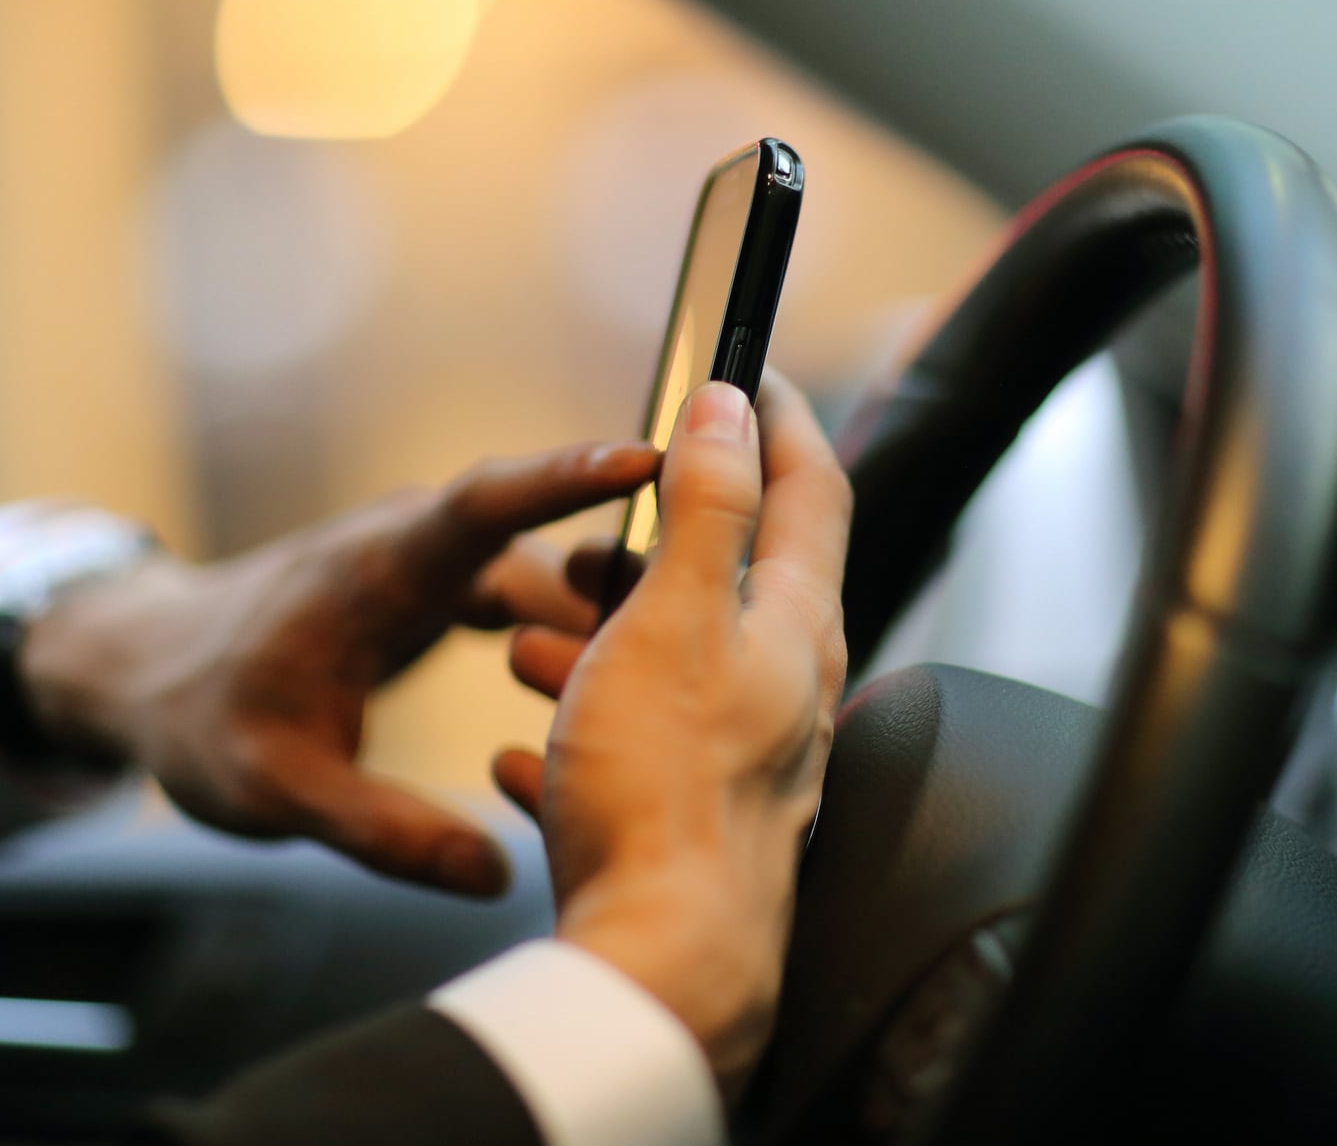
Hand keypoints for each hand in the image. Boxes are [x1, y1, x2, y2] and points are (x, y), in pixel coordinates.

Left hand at [19, 440, 658, 896]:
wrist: (152, 672)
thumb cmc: (204, 719)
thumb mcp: (276, 790)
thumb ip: (379, 831)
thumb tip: (490, 871)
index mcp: (375, 571)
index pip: (484, 504)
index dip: (567, 480)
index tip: (649, 461)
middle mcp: (412, 547)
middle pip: (540, 536)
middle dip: (625, 561)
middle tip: (713, 608)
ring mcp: (428, 563)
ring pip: (542, 570)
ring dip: (603, 609)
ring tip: (679, 669)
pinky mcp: (437, 589)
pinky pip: (525, 592)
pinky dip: (572, 626)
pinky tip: (621, 675)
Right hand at [492, 374, 852, 1094]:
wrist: (659, 965)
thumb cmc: (662, 790)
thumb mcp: (676, 617)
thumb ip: (708, 506)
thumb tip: (731, 406)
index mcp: (795, 627)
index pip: (812, 490)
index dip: (780, 417)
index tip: (748, 370)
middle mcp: (787, 691)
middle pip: (731, 583)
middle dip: (653, 545)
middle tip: (597, 540)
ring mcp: (745, 761)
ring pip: (669, 670)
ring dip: (600, 642)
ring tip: (526, 641)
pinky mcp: (694, 823)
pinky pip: (632, 756)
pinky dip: (580, 735)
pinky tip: (524, 754)